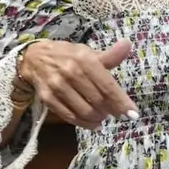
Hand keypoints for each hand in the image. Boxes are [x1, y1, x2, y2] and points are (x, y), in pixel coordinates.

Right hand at [19, 39, 138, 129]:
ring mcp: (58, 86)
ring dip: (98, 118)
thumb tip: (127, 45)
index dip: (121, 101)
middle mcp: (71, 72)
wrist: (35, 58)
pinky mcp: (48, 98)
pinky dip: (84, 123)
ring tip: (104, 116)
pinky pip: (69, 116)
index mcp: (85, 60)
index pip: (107, 85)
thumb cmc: (68, 55)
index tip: (132, 114)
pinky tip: (93, 124)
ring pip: (84, 110)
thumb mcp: (88, 52)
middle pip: (97, 100)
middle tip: (118, 113)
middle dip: (111, 110)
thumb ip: (109, 55)